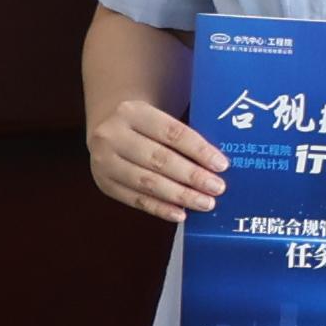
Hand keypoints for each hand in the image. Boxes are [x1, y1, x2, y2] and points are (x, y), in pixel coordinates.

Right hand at [87, 100, 224, 222]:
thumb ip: (183, 132)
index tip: (222, 165)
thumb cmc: (146, 123)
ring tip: (205, 203)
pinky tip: (180, 214)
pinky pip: (135, 200)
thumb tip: (218, 161)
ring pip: (147, 182)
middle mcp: (112, 136)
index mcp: (132, 112)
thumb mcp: (159, 113)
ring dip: (179, 195)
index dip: (198, 150)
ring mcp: (104, 162)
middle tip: (217, 188)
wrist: (106, 127)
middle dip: (192, 176)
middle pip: (159, 159)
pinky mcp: (103, 184)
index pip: (171, 132)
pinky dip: (160, 209)